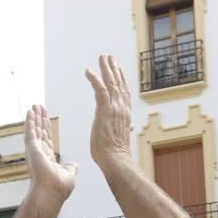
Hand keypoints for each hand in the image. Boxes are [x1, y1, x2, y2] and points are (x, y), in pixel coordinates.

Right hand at [24, 104, 75, 204]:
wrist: (52, 193)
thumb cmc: (58, 189)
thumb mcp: (68, 174)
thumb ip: (70, 168)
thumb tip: (73, 164)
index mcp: (47, 159)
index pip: (47, 139)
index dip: (46, 128)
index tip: (46, 119)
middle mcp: (39, 153)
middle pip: (40, 132)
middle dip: (40, 119)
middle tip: (39, 107)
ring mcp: (34, 151)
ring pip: (35, 129)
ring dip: (35, 117)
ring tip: (34, 105)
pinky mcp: (32, 148)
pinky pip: (30, 131)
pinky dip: (30, 121)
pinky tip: (30, 111)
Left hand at [84, 54, 132, 170]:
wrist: (115, 159)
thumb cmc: (115, 154)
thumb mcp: (120, 137)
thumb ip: (124, 128)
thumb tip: (129, 126)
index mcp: (125, 114)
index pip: (124, 93)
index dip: (122, 79)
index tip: (119, 69)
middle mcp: (122, 108)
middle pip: (119, 84)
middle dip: (114, 69)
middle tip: (110, 57)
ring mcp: (115, 108)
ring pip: (111, 83)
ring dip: (106, 69)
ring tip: (102, 57)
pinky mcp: (105, 110)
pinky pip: (100, 89)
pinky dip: (94, 78)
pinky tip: (88, 70)